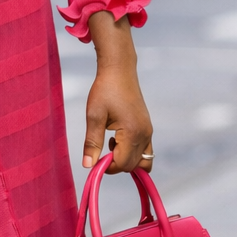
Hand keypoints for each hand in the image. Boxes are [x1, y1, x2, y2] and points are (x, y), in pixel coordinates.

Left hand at [82, 12, 152, 174]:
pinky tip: (116, 139)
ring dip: (126, 160)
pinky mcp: (147, 128)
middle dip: (116, 165)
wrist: (119, 70)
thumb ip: (92, 143)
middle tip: (100, 151)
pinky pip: (144, 151)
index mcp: (133, 132)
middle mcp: (145, 134)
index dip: (107, 166)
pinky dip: (131, 152)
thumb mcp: (94, 116)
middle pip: (133, 166)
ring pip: (142, 161)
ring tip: (110, 144)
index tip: (94, 159)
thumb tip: (88, 165)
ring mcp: (148, 132)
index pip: (123, 164)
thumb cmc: (105, 90)